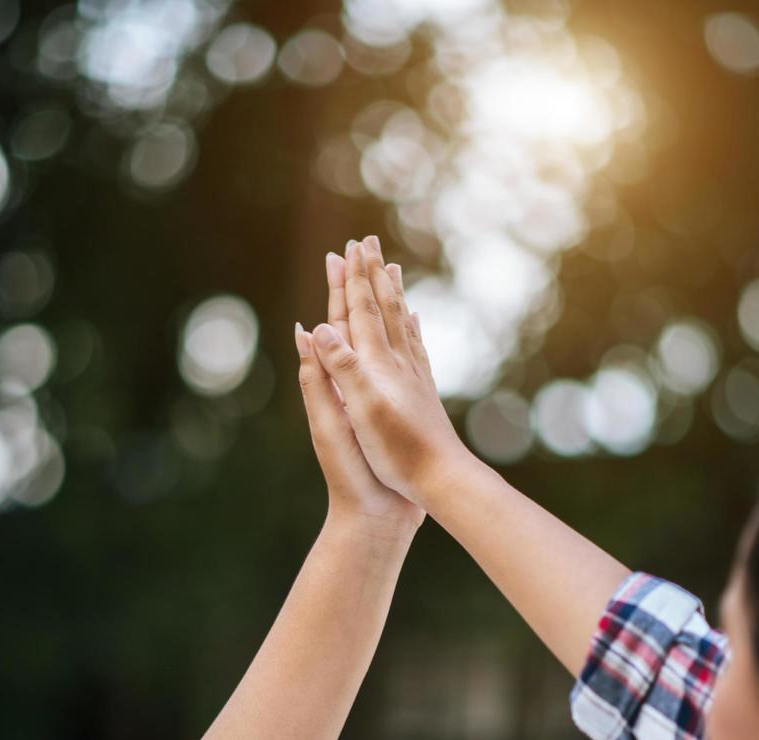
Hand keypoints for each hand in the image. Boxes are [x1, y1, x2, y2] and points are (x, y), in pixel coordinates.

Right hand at [310, 235, 474, 510]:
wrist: (440, 477)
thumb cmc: (396, 450)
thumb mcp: (361, 410)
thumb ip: (341, 368)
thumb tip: (318, 326)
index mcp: (378, 365)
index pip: (362, 312)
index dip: (353, 280)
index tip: (348, 247)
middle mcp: (398, 362)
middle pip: (384, 307)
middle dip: (371, 274)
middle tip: (367, 242)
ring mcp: (413, 374)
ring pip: (402, 320)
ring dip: (392, 291)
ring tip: (391, 267)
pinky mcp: (422, 390)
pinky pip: (415, 345)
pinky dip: (410, 324)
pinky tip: (412, 318)